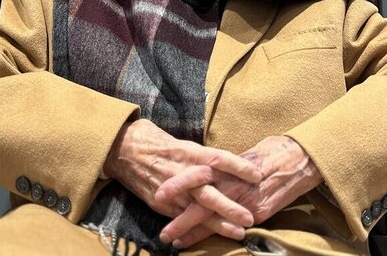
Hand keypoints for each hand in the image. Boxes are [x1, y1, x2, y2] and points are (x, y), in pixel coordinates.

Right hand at [102, 119, 262, 238]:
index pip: (220, 159)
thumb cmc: (163, 146)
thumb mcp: (188, 147)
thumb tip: (232, 169)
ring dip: (219, 223)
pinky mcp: (163, 204)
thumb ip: (207, 160)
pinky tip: (207, 240)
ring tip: (237, 233)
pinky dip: (194, 231)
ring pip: (199, 209)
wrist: (128, 151)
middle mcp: (184, 173)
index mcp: (192, 154)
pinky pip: (181, 219)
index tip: (258, 175)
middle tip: (250, 216)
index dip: (239, 166)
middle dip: (230, 206)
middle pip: (210, 191)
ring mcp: (173, 191)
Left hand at [157, 136, 322, 247]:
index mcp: (230, 166)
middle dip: (181, 218)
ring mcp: (248, 201)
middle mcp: (236, 184)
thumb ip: (228, 166)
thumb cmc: (273, 149)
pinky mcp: (260, 212)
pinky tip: (202, 243)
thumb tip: (213, 171)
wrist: (302, 158)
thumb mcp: (246, 153)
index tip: (160, 194)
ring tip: (174, 242)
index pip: (198, 176)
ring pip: (215, 218)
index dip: (178, 186)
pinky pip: (233, 226)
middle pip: (202, 202)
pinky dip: (217, 234)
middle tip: (163, 232)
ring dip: (193, 231)